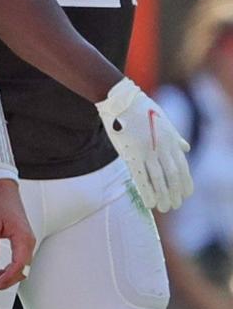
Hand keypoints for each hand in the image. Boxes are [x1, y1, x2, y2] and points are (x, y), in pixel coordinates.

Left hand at [0, 178, 35, 290]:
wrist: (5, 192)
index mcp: (22, 238)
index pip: (18, 265)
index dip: (7, 278)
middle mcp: (28, 241)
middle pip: (22, 270)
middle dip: (7, 281)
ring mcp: (27, 242)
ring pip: (21, 267)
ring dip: (8, 276)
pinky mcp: (23, 241)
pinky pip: (19, 260)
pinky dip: (9, 268)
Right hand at [96, 77, 192, 212]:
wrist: (121, 100)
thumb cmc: (140, 109)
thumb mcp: (164, 120)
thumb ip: (176, 136)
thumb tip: (186, 148)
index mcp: (170, 139)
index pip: (182, 166)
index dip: (185, 182)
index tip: (186, 194)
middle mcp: (162, 147)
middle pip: (173, 175)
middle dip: (175, 192)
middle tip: (175, 205)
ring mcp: (147, 151)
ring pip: (159, 179)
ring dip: (164, 195)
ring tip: (165, 208)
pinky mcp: (132, 154)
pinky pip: (141, 177)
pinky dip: (147, 191)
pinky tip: (150, 203)